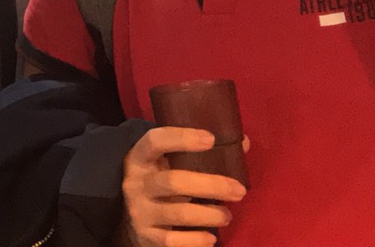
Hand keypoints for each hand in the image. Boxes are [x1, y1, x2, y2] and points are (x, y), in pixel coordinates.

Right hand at [120, 127, 247, 246]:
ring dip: (209, 215)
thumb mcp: (170, 163)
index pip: (155, 141)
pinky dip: (195, 240)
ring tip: (227, 216)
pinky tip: (210, 238)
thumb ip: (202, 153)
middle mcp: (136, 183)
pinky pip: (172, 241)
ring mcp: (139, 211)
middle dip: (210, 186)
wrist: (130, 217)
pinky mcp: (145, 236)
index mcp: (140, 158)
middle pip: (173, 181)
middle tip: (239, 191)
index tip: (211, 139)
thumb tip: (243, 143)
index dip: (181, 138)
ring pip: (177, 213)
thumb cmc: (160, 181)